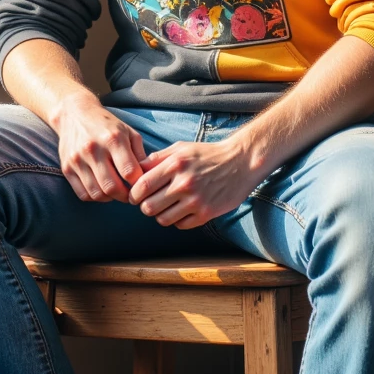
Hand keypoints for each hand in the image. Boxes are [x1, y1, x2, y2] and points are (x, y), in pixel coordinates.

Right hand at [52, 94, 145, 203]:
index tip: (141, 186)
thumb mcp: (128, 132)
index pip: (129, 172)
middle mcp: (93, 149)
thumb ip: (140, 154)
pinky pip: (83, 194)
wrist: (74, 114)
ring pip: (97, 193)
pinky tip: (102, 189)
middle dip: (125, 196)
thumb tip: (148, 176)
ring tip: (116, 192)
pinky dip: (95, 197)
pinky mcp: (66, 168)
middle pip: (112, 187)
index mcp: (113, 139)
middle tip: (130, 195)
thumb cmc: (106, 125)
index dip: (138, 184)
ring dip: (110, 198)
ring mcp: (77, 159)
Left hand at [129, 138, 259, 228]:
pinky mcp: (206, 213)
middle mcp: (184, 183)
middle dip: (145, 207)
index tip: (135, 196)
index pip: (141, 186)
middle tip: (149, 203)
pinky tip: (182, 210)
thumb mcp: (181, 148)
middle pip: (148, 207)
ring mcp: (196, 200)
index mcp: (175, 164)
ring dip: (160, 215)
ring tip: (166, 207)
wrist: (240, 163)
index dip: (133, 194)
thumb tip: (135, 170)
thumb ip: (157, 158)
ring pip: (163, 219)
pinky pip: (180, 225)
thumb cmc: (207, 155)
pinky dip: (177, 220)